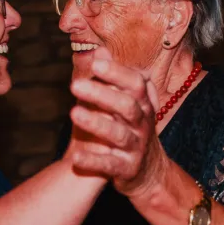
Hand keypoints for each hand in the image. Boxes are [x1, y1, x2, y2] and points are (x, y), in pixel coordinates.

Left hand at [66, 58, 166, 197]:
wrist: (150, 173)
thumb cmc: (132, 131)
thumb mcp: (128, 104)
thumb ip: (114, 80)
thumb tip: (99, 51)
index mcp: (142, 105)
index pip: (135, 84)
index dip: (117, 73)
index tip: (96, 63)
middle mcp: (142, 124)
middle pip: (126, 106)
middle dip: (102, 94)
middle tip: (75, 84)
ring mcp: (135, 147)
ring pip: (118, 134)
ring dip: (96, 123)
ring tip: (73, 113)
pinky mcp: (127, 169)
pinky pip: (110, 164)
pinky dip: (93, 161)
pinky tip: (75, 158)